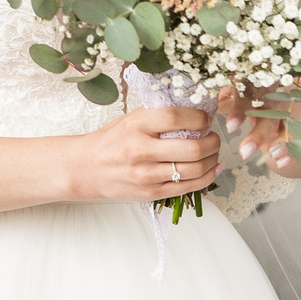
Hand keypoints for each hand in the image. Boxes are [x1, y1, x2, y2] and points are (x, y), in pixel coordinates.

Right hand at [72, 105, 221, 202]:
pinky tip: (213, 167)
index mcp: (136, 126)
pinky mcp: (151, 193)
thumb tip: (195, 107)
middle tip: (213, 136)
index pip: (175, 117)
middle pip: (191, 148)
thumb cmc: (111, 141)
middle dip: (212, 141)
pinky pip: (189, 187)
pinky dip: (207, 176)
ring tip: (212, 151)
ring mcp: (146, 175)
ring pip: (195, 169)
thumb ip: (158, 114)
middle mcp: (140, 151)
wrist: (86, 169)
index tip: (206, 118)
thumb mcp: (130, 119)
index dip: (198, 117)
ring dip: (212, 158)